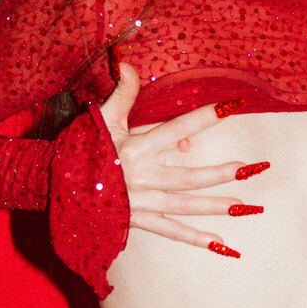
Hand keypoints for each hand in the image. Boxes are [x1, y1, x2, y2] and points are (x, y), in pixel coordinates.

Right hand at [98, 62, 264, 251]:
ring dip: (217, 205)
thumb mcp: (102, 119)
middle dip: (222, 172)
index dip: (206, 116)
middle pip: (190, 176)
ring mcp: (143, 202)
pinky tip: (222, 244)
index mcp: (137, 148)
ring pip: (186, 205)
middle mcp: (144, 177)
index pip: (179, 127)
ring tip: (246, 206)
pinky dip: (197, 238)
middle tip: (251, 168)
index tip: (233, 106)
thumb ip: (122, 93)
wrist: (55, 187)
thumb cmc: (80, 151)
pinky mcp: (139, 221)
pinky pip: (172, 231)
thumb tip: (129, 63)